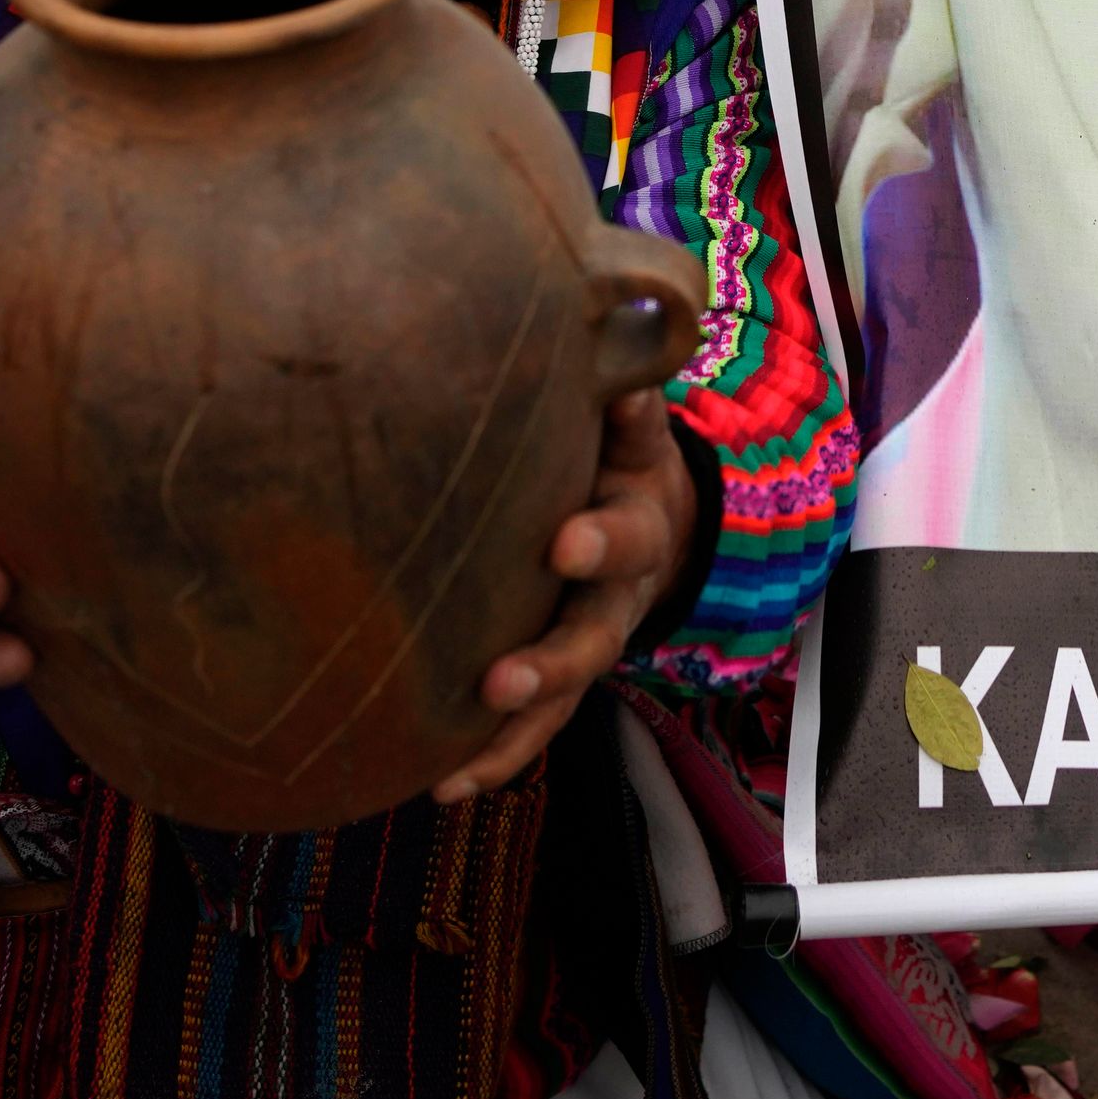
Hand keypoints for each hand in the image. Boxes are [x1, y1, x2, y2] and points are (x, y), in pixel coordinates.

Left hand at [436, 383, 701, 801]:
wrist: (659, 516)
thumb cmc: (617, 451)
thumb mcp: (633, 419)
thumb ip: (623, 393)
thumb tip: (624, 313)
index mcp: (639, 517)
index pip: (626, 530)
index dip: (599, 539)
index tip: (561, 543)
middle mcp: (619, 593)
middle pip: (594, 634)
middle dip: (551, 659)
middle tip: (502, 678)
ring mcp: (590, 641)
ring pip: (564, 698)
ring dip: (517, 728)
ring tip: (464, 759)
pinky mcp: (561, 678)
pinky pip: (532, 726)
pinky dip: (491, 758)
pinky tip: (438, 786)